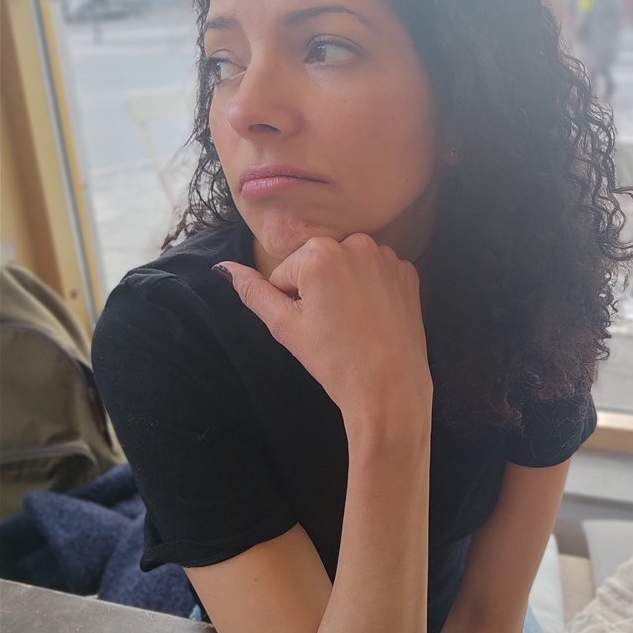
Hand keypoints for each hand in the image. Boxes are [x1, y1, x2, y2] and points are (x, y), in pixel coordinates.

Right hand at [217, 234, 431, 423]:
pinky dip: (375, 289)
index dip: (293, 301)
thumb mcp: (284, 327)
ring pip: (349, 265)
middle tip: (333, 326)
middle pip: (319, 263)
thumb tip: (224, 268)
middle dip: (319, 289)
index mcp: (318, 253)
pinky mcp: (408, 272)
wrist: (389, 389)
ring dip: (347, 286)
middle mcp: (355, 243)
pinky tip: (376, 317)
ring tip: (355, 323)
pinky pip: (379, 272)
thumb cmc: (334, 361)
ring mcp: (387, 256)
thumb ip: (252, 292)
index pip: (287, 272)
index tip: (313, 325)